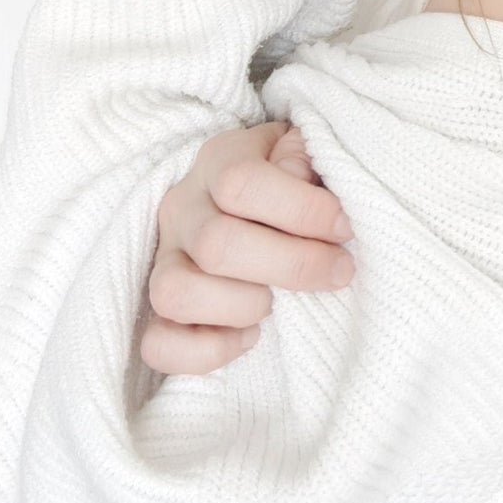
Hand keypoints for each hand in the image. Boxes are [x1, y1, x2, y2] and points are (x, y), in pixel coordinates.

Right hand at [140, 121, 350, 375]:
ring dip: (242, 306)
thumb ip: (307, 159)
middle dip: (291, 265)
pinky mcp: (157, 311)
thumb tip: (300, 180)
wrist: (261, 200)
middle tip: (337, 271)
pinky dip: (207, 351)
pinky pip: (158, 345)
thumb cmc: (295, 177)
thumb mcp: (308, 151)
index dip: (302, 210)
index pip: (241, 184)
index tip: (345, 227)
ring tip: (279, 301)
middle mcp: (182, 208)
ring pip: (174, 293)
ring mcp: (164, 261)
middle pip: (215, 245)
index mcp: (218, 161)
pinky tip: (251, 336)